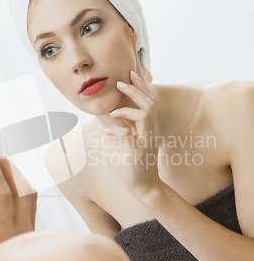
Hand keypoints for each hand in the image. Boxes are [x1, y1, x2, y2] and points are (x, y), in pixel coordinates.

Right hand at [0, 156, 36, 245]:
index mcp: (6, 238)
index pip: (2, 194)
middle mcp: (23, 231)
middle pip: (21, 187)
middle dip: (4, 165)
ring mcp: (31, 231)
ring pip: (28, 192)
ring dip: (10, 176)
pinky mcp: (31, 232)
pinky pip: (28, 202)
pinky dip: (13, 189)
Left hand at [105, 70, 161, 199]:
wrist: (146, 186)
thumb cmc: (138, 163)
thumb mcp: (135, 141)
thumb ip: (130, 127)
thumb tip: (116, 114)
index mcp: (152, 127)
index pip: (150, 101)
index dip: (142, 86)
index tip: (131, 74)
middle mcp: (152, 131)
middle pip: (149, 103)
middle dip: (135, 90)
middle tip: (121, 82)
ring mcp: (147, 141)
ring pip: (144, 115)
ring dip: (127, 110)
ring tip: (112, 112)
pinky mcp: (139, 152)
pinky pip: (129, 136)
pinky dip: (117, 131)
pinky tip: (108, 133)